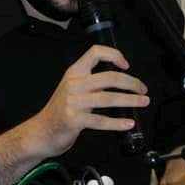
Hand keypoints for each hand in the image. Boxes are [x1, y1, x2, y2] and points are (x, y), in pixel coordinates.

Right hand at [27, 45, 149, 157]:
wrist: (41, 131)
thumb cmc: (61, 109)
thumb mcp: (72, 87)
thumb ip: (90, 80)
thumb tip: (119, 79)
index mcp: (75, 71)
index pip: (95, 52)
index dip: (114, 55)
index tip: (126, 65)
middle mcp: (74, 84)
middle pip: (109, 77)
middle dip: (131, 83)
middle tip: (143, 89)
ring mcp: (74, 102)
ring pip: (108, 98)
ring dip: (130, 100)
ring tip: (143, 102)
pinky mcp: (74, 120)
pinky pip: (101, 120)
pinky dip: (117, 123)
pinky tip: (128, 123)